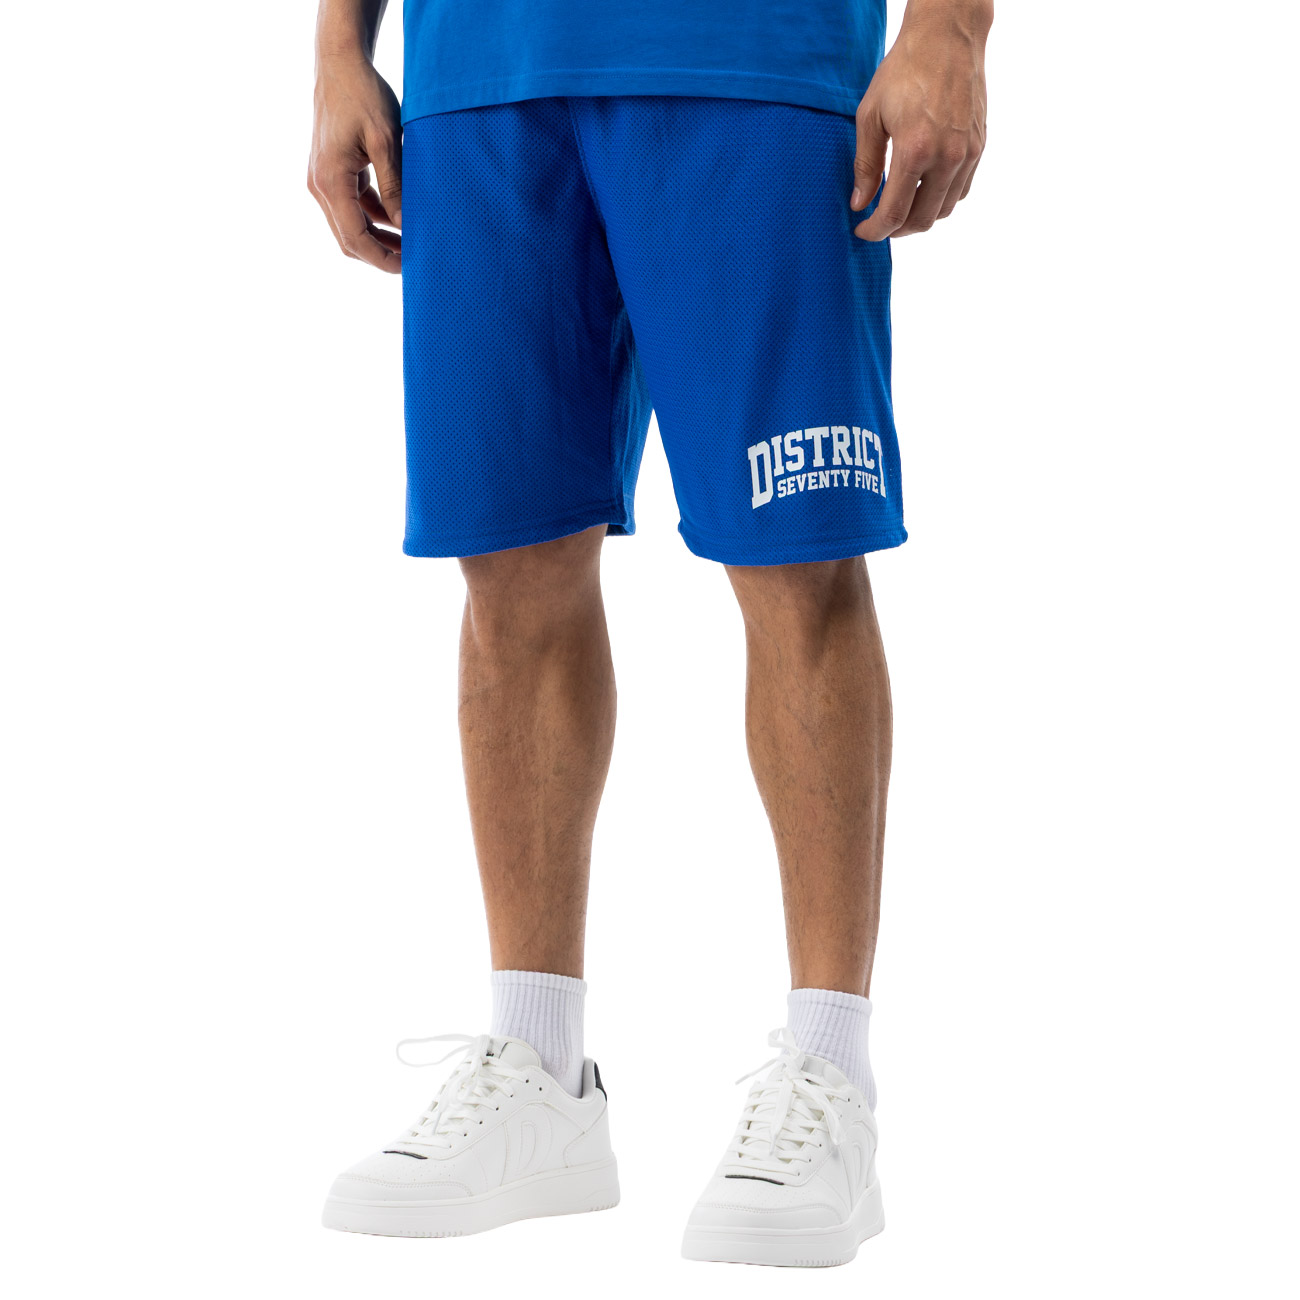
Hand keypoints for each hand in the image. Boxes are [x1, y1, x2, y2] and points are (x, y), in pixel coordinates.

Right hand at [308, 55, 401, 271]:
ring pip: (349, 225)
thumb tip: (403, 225)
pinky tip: (398, 218)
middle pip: (348, 238)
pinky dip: (373, 217)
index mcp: (330, 181)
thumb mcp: (386, 141)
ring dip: (377, 237)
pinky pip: (352, 206)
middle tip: (413, 260)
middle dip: (379, 253)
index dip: (381, 258)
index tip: (407, 267)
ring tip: (410, 241)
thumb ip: (394, 186)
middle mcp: (320, 185)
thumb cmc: (363, 95)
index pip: (354, 238)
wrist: (341, 63)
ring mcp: (322, 179)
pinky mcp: (331, 172)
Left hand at [851, 1, 989, 239]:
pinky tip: (924, 190)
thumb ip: (865, 165)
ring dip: (920, 217)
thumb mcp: (870, 116)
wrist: (947, 36)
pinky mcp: (979, 146)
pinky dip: (941, 199)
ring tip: (901, 208)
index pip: (895, 213)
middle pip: (922, 220)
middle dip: (897, 230)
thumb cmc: (904, 70)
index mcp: (915, 150)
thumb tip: (859, 203)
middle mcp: (947, 157)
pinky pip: (961, 190)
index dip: (876, 231)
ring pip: (944, 209)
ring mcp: (968, 153)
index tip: (863, 232)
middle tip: (880, 223)